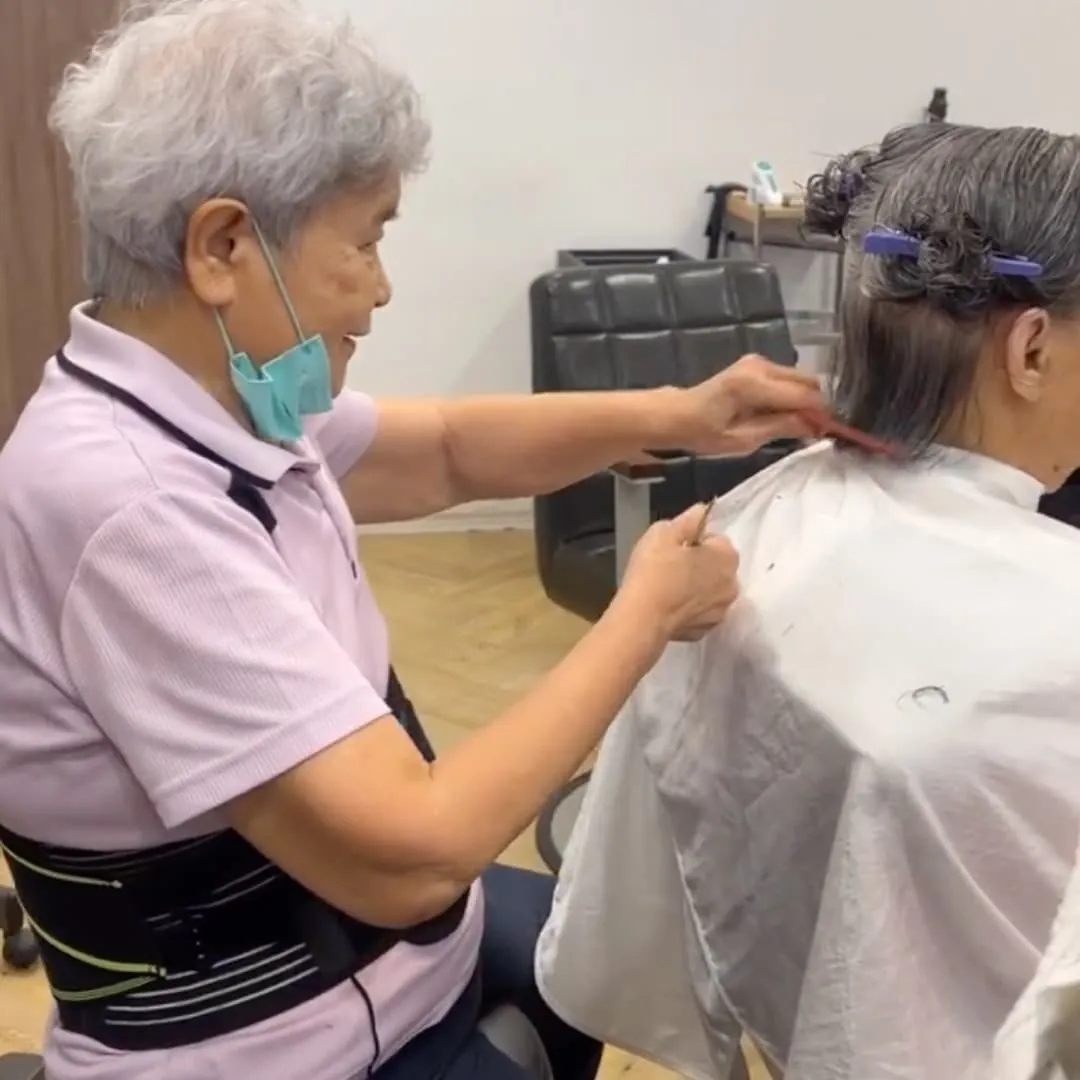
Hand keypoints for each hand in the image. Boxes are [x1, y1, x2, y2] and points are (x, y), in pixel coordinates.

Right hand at [617, 503, 739, 641]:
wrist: (642, 619)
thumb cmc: (653, 571)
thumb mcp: (663, 532)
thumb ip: (687, 520)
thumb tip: (700, 512)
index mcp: (727, 556)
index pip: (715, 539)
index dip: (693, 541)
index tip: (673, 548)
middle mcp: (732, 584)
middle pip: (717, 567)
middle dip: (699, 565)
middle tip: (669, 567)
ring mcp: (721, 611)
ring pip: (710, 591)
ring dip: (696, 587)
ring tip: (668, 588)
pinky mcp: (705, 631)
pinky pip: (699, 613)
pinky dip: (688, 609)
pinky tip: (668, 607)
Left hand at [679, 354, 823, 454]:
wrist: (679, 414)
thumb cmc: (705, 432)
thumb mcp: (744, 440)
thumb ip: (781, 428)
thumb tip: (815, 425)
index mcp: (754, 385)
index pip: (804, 396)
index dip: (821, 414)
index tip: (827, 432)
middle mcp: (759, 366)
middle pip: (808, 381)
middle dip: (816, 405)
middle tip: (814, 430)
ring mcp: (758, 361)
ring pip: (801, 378)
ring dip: (805, 399)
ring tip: (797, 424)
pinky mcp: (757, 363)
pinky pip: (787, 378)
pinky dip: (793, 394)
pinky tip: (784, 413)